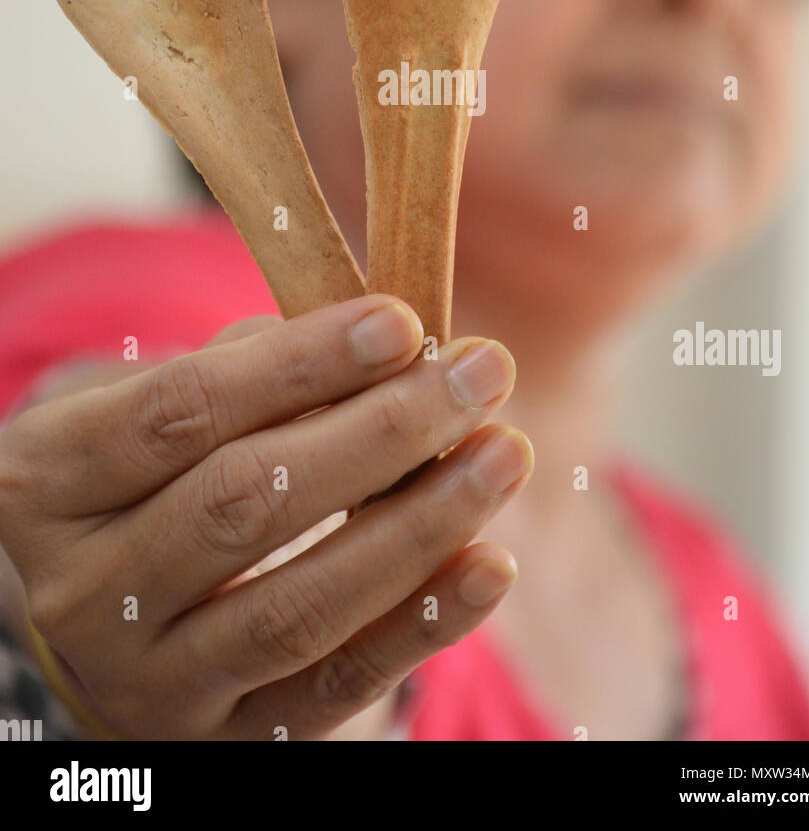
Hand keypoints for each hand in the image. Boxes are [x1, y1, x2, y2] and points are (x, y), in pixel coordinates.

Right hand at [0, 295, 531, 739]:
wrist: (109, 616)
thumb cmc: (154, 477)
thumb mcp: (160, 408)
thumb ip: (252, 368)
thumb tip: (388, 344)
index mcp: (48, 482)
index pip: (182, 410)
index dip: (299, 363)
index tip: (402, 321)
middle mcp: (81, 592)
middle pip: (243, 501)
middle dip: (380, 431)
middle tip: (479, 373)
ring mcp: (148, 680)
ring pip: (296, 603)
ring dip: (418, 524)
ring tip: (503, 454)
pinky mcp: (221, 742)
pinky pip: (333, 685)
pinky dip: (419, 624)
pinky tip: (488, 563)